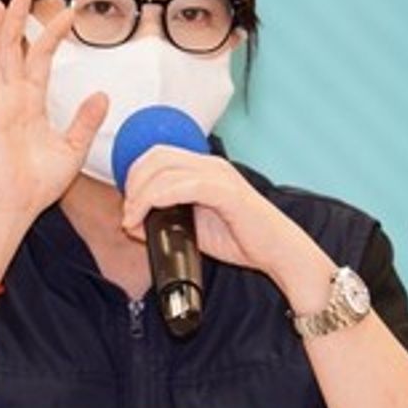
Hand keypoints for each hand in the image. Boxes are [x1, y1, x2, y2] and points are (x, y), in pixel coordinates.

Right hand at [0, 0, 106, 222]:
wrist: (17, 207)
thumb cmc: (38, 183)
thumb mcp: (72, 149)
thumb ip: (85, 121)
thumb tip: (103, 95)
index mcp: (29, 102)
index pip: (40, 58)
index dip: (51, 34)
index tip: (70, 13)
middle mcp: (10, 98)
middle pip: (10, 48)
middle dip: (15, 18)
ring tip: (0, 3)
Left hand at [118, 147, 326, 285]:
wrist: (279, 252)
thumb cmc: (243, 239)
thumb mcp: (195, 227)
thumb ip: (166, 220)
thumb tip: (133, 223)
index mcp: (204, 168)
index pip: (158, 155)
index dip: (134, 175)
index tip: (128, 204)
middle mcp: (211, 165)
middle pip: (156, 156)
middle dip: (133, 182)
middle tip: (128, 213)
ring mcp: (219, 175)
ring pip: (165, 169)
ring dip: (140, 194)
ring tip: (133, 219)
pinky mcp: (227, 192)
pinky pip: (184, 186)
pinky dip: (158, 199)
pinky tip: (148, 215)